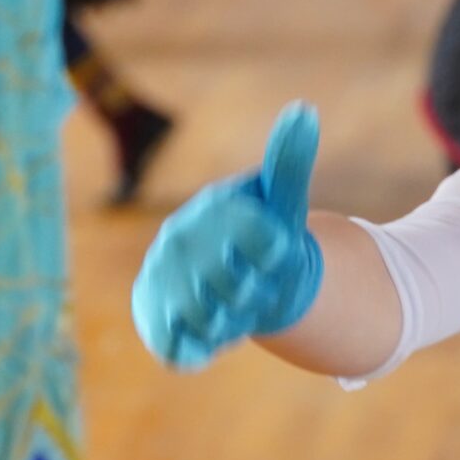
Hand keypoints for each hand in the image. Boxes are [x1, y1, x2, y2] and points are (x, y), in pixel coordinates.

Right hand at [131, 103, 321, 369]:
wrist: (223, 277)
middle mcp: (180, 241)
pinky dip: (200, 349)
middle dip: (254, 290)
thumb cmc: (260, 236)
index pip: (260, 239)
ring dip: (232, 320)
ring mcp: (164, 281)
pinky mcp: (155, 319)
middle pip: (235, 285)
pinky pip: (180, 347)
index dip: (275, 255)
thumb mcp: (280, 201)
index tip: (278, 252)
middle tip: (255, 285)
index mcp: (214, 208)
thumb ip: (290, 161)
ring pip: (209, 318)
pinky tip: (213, 338)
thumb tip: (304, 111)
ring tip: (235, 306)